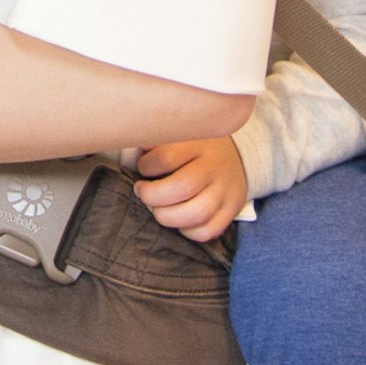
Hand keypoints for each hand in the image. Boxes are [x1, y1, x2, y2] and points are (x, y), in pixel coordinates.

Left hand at [134, 134, 248, 240]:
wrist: (234, 155)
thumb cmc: (193, 146)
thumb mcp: (177, 133)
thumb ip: (154, 139)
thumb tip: (131, 144)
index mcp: (198, 142)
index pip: (166, 157)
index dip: (146, 167)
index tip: (142, 167)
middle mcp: (214, 166)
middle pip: (182, 188)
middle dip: (152, 197)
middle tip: (143, 192)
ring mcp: (226, 190)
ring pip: (197, 214)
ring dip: (167, 216)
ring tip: (157, 208)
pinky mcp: (231, 210)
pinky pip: (208, 231)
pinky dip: (187, 231)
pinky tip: (178, 219)